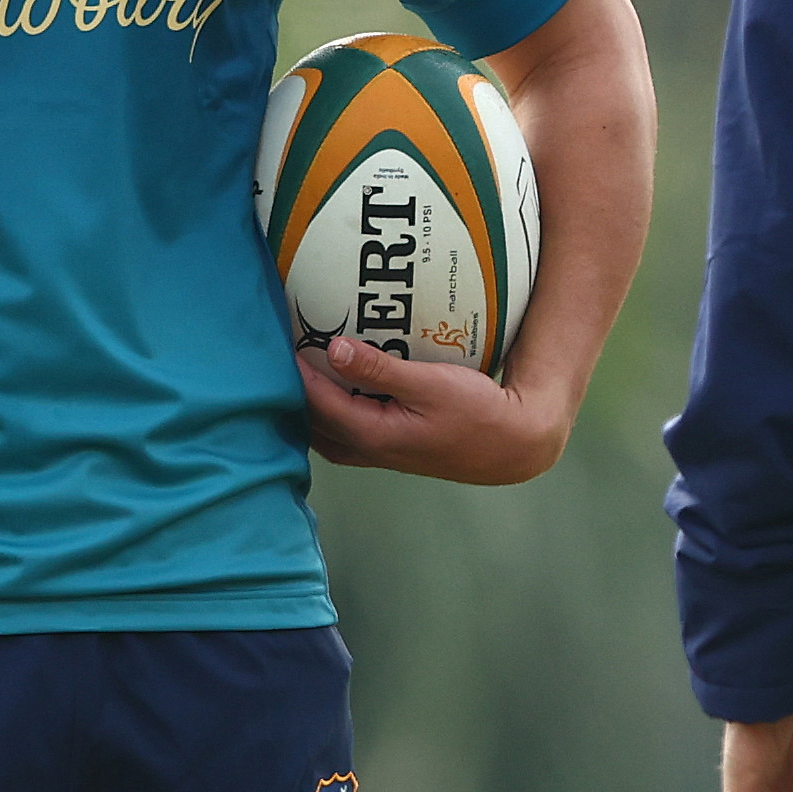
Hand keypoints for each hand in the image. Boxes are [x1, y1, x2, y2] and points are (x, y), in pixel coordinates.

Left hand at [296, 333, 574, 482]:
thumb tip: (334, 350)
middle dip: (294, 390)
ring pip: (325, 431)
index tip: (280, 338)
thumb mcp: (430, 384)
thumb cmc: (478, 413)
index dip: (295, 370)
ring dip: (310, 404)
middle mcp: (368, 450)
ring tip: (300, 369)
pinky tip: (334, 388)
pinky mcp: (391, 449)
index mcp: (372, 434)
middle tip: (282, 351)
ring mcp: (379, 454)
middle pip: (312, 422)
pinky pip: (344, 431)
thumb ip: (380, 368)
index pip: (317, 401)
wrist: (512, 446)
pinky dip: (330, 411)